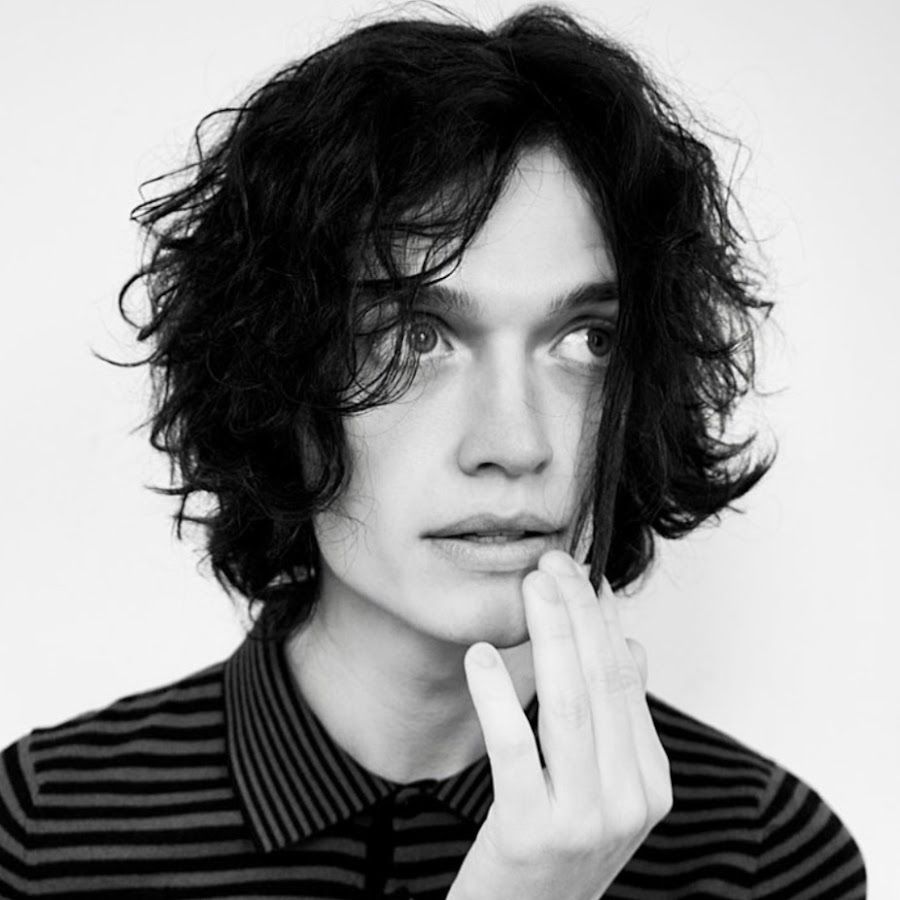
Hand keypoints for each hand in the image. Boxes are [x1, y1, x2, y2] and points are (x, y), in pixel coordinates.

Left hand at [448, 550, 671, 899]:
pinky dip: (496, 696)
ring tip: (529, 586)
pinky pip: (514, 749)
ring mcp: (582, 822)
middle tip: (550, 562)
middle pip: (601, 683)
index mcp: (650, 783)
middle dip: (577, 612)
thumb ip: (621, 720)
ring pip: (568, 705)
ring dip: (550, 635)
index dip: (602, 619)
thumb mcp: (606, 789)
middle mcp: (627, 802)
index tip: (580, 574)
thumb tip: (631, 646)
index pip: (626, 680)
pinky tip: (480, 655)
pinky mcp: (528, 835)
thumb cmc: (560, 852)